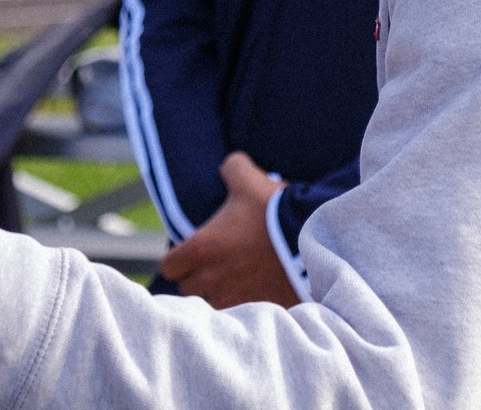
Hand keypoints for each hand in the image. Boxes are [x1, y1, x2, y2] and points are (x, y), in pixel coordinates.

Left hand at [157, 152, 299, 308]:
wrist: (311, 240)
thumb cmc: (273, 211)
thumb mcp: (248, 179)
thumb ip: (231, 169)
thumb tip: (228, 167)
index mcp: (200, 250)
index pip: (169, 267)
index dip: (178, 259)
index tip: (191, 252)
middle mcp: (210, 280)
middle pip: (188, 289)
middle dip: (197, 278)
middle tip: (214, 263)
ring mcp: (233, 300)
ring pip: (212, 304)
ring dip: (218, 294)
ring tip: (234, 279)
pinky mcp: (257, 311)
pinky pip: (239, 314)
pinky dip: (243, 305)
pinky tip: (255, 290)